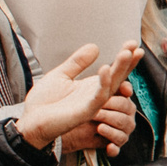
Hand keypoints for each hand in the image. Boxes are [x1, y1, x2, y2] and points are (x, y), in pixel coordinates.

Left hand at [16, 44, 138, 151]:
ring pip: (113, 86)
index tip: (131, 43)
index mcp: (91, 87)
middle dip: (127, 62)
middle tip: (136, 48)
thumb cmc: (43, 104)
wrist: (30, 122)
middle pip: (118, 77)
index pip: (113, 71)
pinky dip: (104, 83)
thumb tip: (95, 46)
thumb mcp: (60, 75)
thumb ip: (77, 62)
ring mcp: (92, 105)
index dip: (123, 58)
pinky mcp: (85, 112)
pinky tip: (105, 68)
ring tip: (125, 53)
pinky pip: (98, 97)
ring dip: (120, 69)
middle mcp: (95, 96)